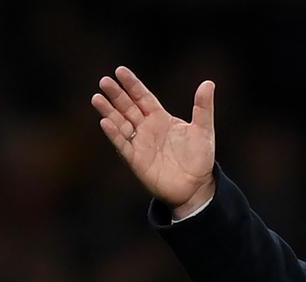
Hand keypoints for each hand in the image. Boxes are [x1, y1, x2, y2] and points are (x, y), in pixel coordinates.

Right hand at [91, 66, 215, 215]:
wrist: (197, 186)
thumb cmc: (199, 158)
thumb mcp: (204, 130)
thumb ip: (203, 107)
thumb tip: (209, 83)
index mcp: (160, 118)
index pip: (142, 97)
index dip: (132, 84)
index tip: (120, 70)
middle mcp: (146, 128)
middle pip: (127, 107)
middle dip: (116, 95)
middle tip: (104, 81)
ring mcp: (140, 143)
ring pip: (120, 123)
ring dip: (108, 111)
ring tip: (96, 98)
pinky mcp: (136, 160)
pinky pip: (123, 145)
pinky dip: (114, 134)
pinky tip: (105, 122)